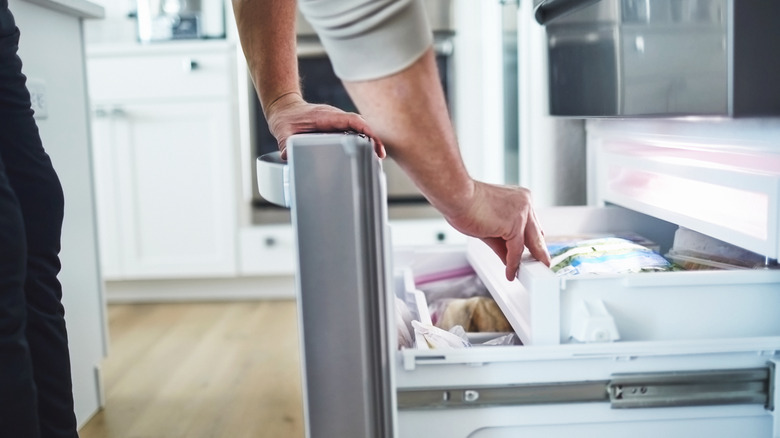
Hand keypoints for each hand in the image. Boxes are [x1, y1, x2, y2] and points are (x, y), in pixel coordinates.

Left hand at [265, 92, 385, 158]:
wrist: (284, 109)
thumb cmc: (286, 118)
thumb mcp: (283, 133)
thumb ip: (285, 145)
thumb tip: (288, 156)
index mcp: (325, 116)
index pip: (350, 120)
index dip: (364, 129)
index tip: (373, 141)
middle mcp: (334, 117)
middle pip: (360, 124)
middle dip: (372, 137)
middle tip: (380, 154)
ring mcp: (337, 121)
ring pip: (359, 128)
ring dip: (369, 139)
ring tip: (378, 156)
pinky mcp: (337, 126)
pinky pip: (354, 131)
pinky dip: (362, 140)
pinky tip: (367, 153)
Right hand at [443, 181, 550, 280]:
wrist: (456, 196)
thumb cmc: (465, 204)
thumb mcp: (488, 225)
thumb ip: (501, 242)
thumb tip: (508, 258)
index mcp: (519, 198)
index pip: (531, 224)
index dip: (532, 240)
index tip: (533, 252)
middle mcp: (524, 203)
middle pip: (536, 234)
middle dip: (538, 252)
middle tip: (541, 265)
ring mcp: (522, 213)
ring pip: (529, 243)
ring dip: (526, 261)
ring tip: (526, 274)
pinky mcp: (515, 224)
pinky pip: (516, 249)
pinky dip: (513, 263)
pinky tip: (510, 272)